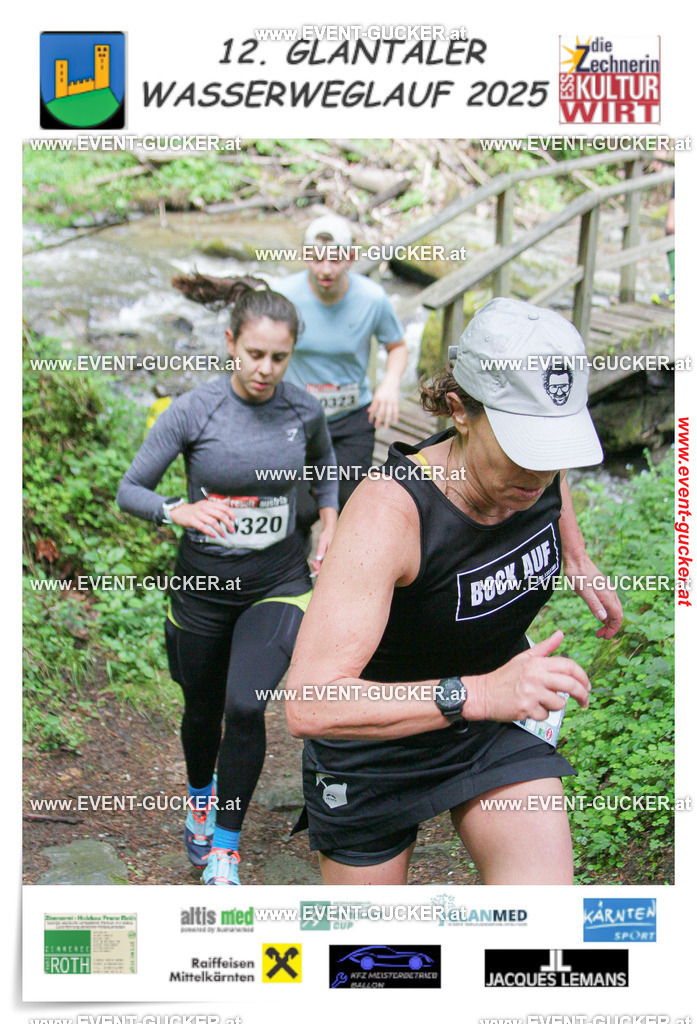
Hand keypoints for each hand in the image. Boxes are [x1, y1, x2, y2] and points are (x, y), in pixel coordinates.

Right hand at [168, 499, 235, 538]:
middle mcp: (204, 508)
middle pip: (220, 515)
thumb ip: (216, 504)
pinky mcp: (192, 521)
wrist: (179, 511)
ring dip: (220, 530)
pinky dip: (209, 532)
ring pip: (213, 522)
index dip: (231, 514)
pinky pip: (202, 527)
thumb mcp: (205, 504)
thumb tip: (226, 502)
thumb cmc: (194, 509)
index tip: (235, 521)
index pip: (224, 508)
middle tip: (232, 530)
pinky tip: (214, 535)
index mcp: (209, 503)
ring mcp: (198, 514)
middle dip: (228, 524)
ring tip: (224, 535)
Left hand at [311, 509, 337, 574]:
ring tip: (313, 561)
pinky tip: (315, 560)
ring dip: (318, 565)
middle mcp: (334, 556)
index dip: (320, 571)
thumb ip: (321, 550)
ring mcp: (332, 556)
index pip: (327, 567)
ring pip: (325, 565)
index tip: (313, 574)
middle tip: (312, 563)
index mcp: (334, 554)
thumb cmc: (327, 533)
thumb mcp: (323, 541)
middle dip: (318, 568)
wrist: (330, 528)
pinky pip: (324, 562)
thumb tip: (318, 559)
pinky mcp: (330, 555)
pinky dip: (319, 562)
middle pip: (326, 567)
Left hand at [368, 380, 399, 429]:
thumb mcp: (376, 394)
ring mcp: (390, 401)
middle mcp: (383, 400)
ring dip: (387, 421)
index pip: (373, 409)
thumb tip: (369, 411)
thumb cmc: (383, 388)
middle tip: (376, 427)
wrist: (392, 380)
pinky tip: (395, 422)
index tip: (370, 421)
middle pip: (380, 413)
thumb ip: (373, 403)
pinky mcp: (396, 401)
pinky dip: (396, 416)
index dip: (371, 415)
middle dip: (378, 420)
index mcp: (377, 398)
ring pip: (389, 413)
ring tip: (386, 428)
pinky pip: (396, 410)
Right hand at [471, 630, 590, 721]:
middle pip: (570, 685)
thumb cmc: (505, 676)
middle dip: (582, 695)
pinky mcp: (526, 708)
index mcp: (537, 663)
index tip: (587, 685)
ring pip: (559, 703)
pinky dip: (540, 714)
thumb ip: (545, 647)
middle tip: (584, 701)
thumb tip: (560, 634)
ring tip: (541, 701)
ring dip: (554, 705)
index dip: (583, 676)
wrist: (483, 693)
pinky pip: (545, 715)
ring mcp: (531, 693)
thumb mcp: (525, 658)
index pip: (569, 666)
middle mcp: (536, 676)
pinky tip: (530, 707)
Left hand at [563, 551, 622, 637]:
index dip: (613, 629)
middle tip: (599, 636)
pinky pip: (609, 604)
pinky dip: (606, 613)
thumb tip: (603, 619)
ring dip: (609, 621)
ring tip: (599, 630)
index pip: (618, 617)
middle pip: (618, 614)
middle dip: (611, 628)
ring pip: (614, 609)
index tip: (605, 637)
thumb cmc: (577, 575)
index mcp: (608, 595)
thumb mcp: (583, 592)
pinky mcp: (603, 587)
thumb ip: (594, 605)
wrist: (576, 559)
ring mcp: (608, 589)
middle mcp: (611, 593)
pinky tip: (599, 616)